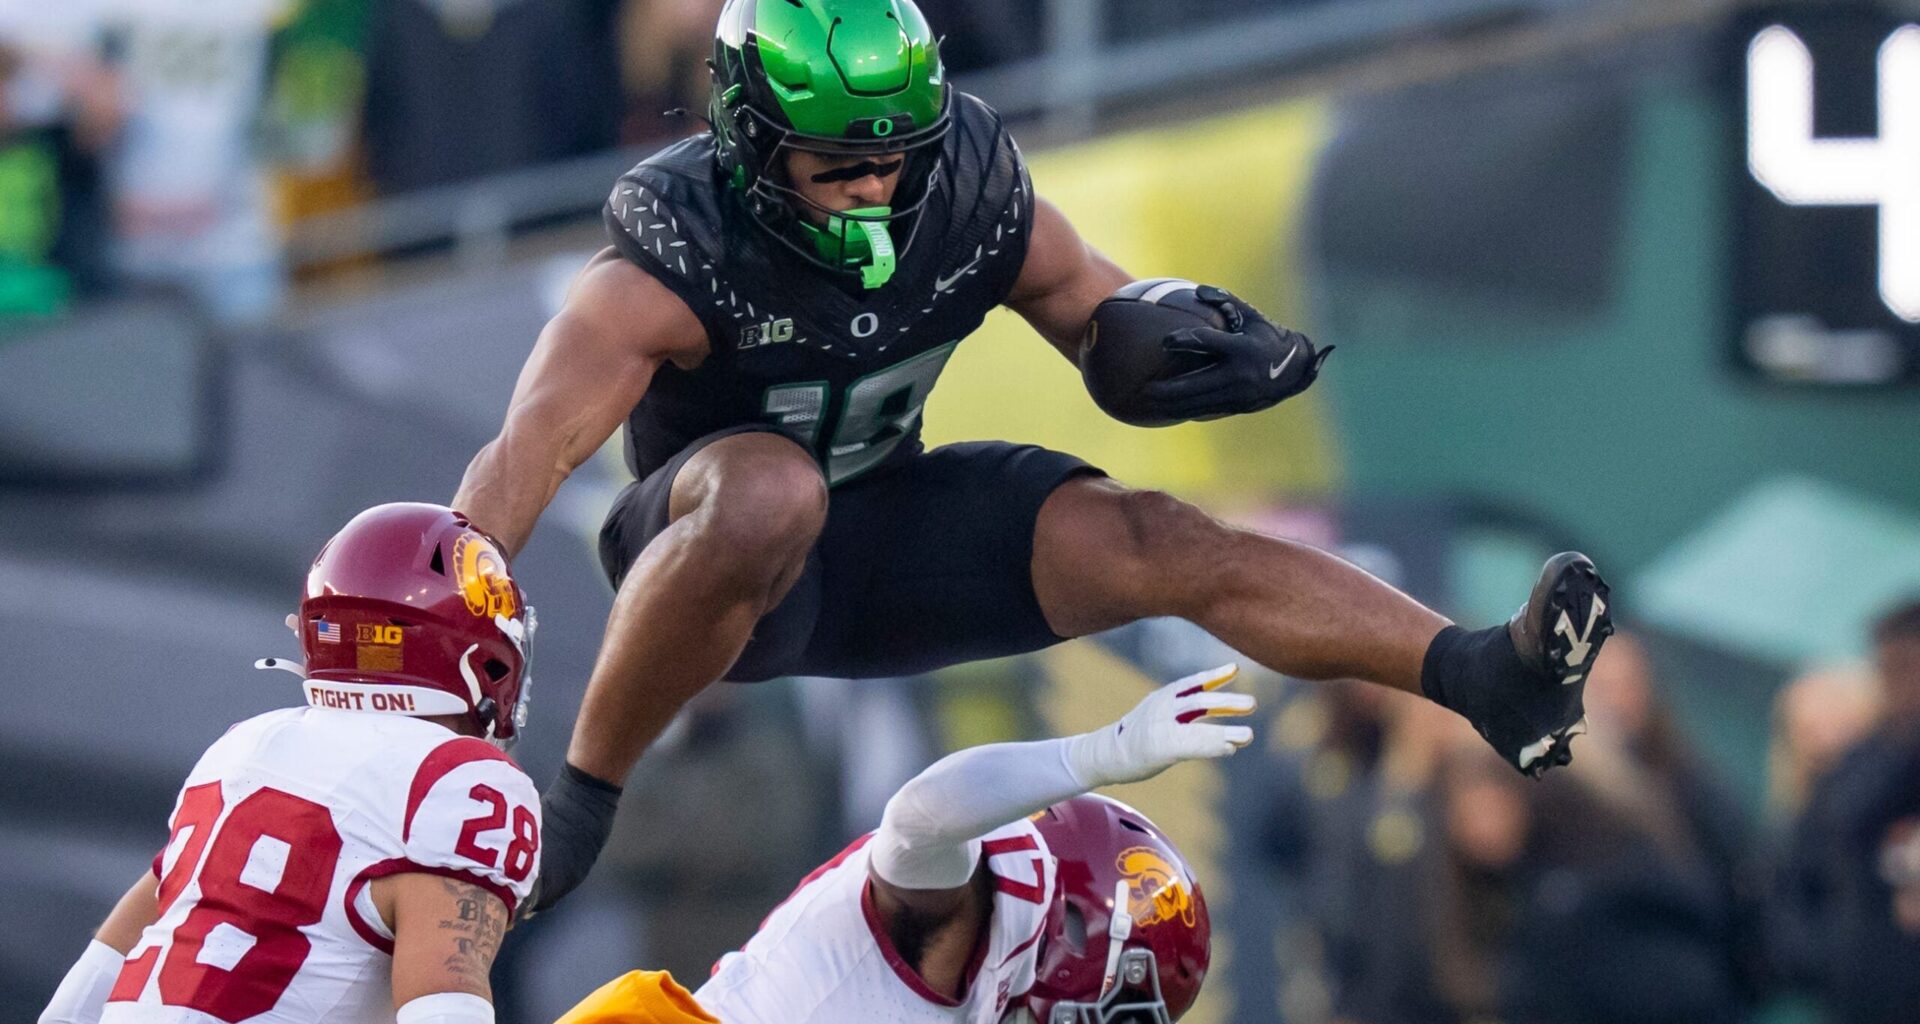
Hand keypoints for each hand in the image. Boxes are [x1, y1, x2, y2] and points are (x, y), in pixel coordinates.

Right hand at [1065, 664, 1255, 788]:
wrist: (1104, 756)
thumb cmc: (1134, 738)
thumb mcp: (1156, 715)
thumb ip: (1182, 714)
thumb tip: (1215, 724)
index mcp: (1161, 698)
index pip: (1190, 683)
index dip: (1213, 676)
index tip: (1235, 669)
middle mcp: (1161, 709)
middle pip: (1198, 701)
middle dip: (1226, 701)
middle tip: (1252, 703)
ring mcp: (1158, 728)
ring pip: (1196, 726)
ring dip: (1224, 731)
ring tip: (1248, 735)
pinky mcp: (1158, 748)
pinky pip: (1190, 745)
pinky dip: (1211, 746)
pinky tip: (1228, 749)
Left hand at [1141, 286, 1331, 421]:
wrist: (1295, 370)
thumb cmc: (1268, 337)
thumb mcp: (1252, 316)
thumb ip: (1226, 301)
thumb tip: (1198, 289)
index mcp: (1241, 348)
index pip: (1207, 342)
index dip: (1184, 340)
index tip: (1164, 341)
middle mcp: (1238, 374)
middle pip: (1194, 384)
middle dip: (1167, 389)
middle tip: (1144, 387)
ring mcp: (1237, 394)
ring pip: (1197, 403)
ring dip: (1170, 405)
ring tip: (1148, 403)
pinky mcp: (1236, 406)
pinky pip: (1205, 411)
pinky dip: (1184, 411)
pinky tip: (1167, 410)